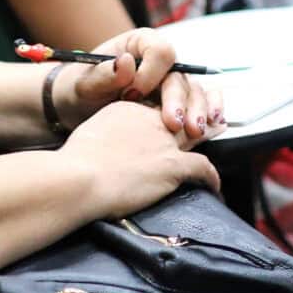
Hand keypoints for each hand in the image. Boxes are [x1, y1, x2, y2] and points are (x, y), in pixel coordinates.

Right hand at [62, 100, 221, 218]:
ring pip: (197, 131)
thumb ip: (105, 136)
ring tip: (218, 134)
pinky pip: (203, 167)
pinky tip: (214, 186)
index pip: (155, 106)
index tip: (172, 117)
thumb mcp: (89, 136)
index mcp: (127, 110)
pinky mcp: (173, 165)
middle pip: (181, 111)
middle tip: (208, 116)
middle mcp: (149, 119)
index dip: (167, 109)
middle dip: (195, 112)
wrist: (80, 177)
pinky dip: (212, 177)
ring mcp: (164, 141)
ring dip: (209, 133)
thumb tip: (108, 149)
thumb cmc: (75, 163)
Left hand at [64, 29, 225, 143]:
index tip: (131, 96)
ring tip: (194, 132)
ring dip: (197, 110)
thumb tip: (126, 62)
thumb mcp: (84, 83)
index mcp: (139, 44)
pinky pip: (200, 102)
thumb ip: (104, 75)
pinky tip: (214, 124)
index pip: (160, 51)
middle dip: (179, 100)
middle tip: (173, 124)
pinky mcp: (177, 102)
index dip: (151, 74)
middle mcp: (160, 60)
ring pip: (194, 91)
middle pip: (181, 75)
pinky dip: (209, 111)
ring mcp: (171, 81)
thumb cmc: (79, 90)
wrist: (78, 109)